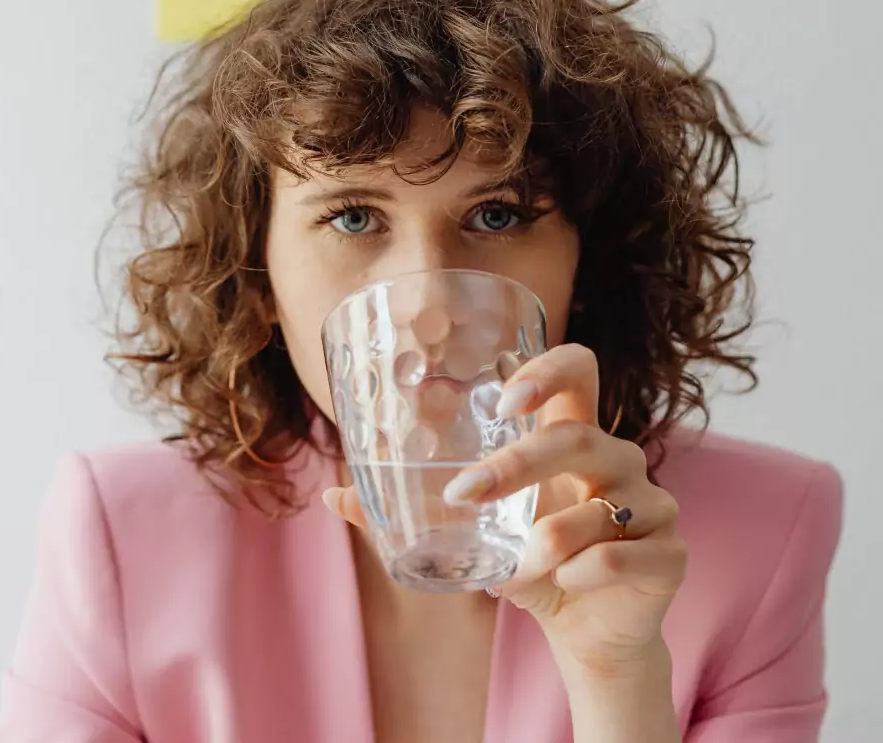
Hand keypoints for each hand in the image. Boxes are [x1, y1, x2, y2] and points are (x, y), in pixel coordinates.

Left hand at [322, 344, 686, 678]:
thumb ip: (409, 512)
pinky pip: (625, 555)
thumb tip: (332, 495)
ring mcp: (652, 504)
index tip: (503, 398)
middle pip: (578, 437)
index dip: (548, 369)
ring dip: (545, 540)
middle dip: (516, 466)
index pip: (579, 371)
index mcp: (574, 439)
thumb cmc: (532, 565)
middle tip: (464, 496)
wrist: (588, 633)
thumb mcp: (474, 535)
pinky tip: (560, 586)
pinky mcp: (669, 553)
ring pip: (600, 506)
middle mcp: (618, 460)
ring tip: (509, 570)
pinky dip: (582, 573)